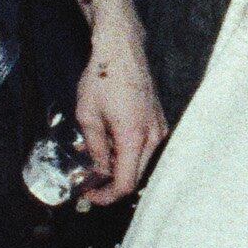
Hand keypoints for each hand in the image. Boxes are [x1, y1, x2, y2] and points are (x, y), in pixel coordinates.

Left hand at [71, 28, 167, 205]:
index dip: (107, 196)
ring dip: (119, 167)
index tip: (90, 195)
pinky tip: (109, 142)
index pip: (125, 184)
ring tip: (96, 158)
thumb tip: (98, 172)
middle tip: (89, 181)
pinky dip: (127, 153)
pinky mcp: (158, 121)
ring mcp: (159, 128)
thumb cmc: (103, 79)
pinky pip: (144, 147)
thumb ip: (95, 149)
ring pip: (140, 162)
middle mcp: (153, 136)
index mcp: (134, 137)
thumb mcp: (88, 117)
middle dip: (111, 183)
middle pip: (135, 176)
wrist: (121, 50)